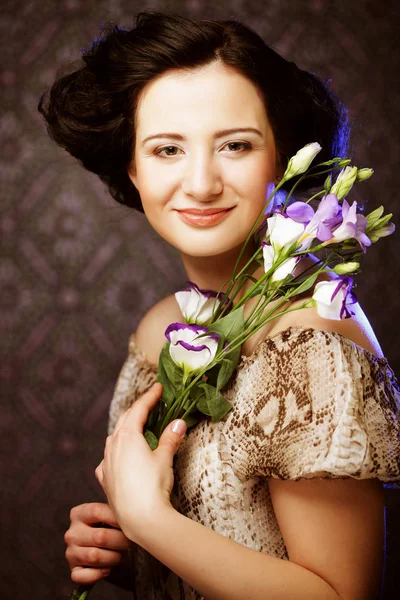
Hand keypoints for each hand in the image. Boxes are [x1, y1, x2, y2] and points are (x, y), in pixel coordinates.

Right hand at [64, 502, 130, 584]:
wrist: (97, 545)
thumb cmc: (107, 526)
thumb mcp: (107, 514)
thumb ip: (115, 511)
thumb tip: (131, 515)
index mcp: (79, 514)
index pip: (97, 511)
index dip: (116, 518)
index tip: (129, 523)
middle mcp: (72, 533)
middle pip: (100, 537)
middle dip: (120, 541)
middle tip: (128, 542)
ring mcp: (70, 552)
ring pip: (95, 557)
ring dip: (113, 557)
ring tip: (119, 554)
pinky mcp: (74, 570)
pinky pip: (86, 576)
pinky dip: (100, 574)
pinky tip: (107, 568)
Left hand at [95, 382, 186, 543]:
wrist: (140, 519)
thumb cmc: (153, 485)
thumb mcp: (165, 458)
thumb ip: (170, 438)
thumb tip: (179, 422)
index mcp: (127, 435)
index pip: (139, 409)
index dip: (150, 397)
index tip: (158, 387)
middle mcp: (112, 445)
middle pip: (125, 420)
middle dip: (137, 409)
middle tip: (151, 403)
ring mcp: (106, 462)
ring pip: (114, 438)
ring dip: (126, 429)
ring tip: (137, 427)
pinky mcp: (104, 479)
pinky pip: (108, 458)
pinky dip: (116, 451)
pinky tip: (121, 457)